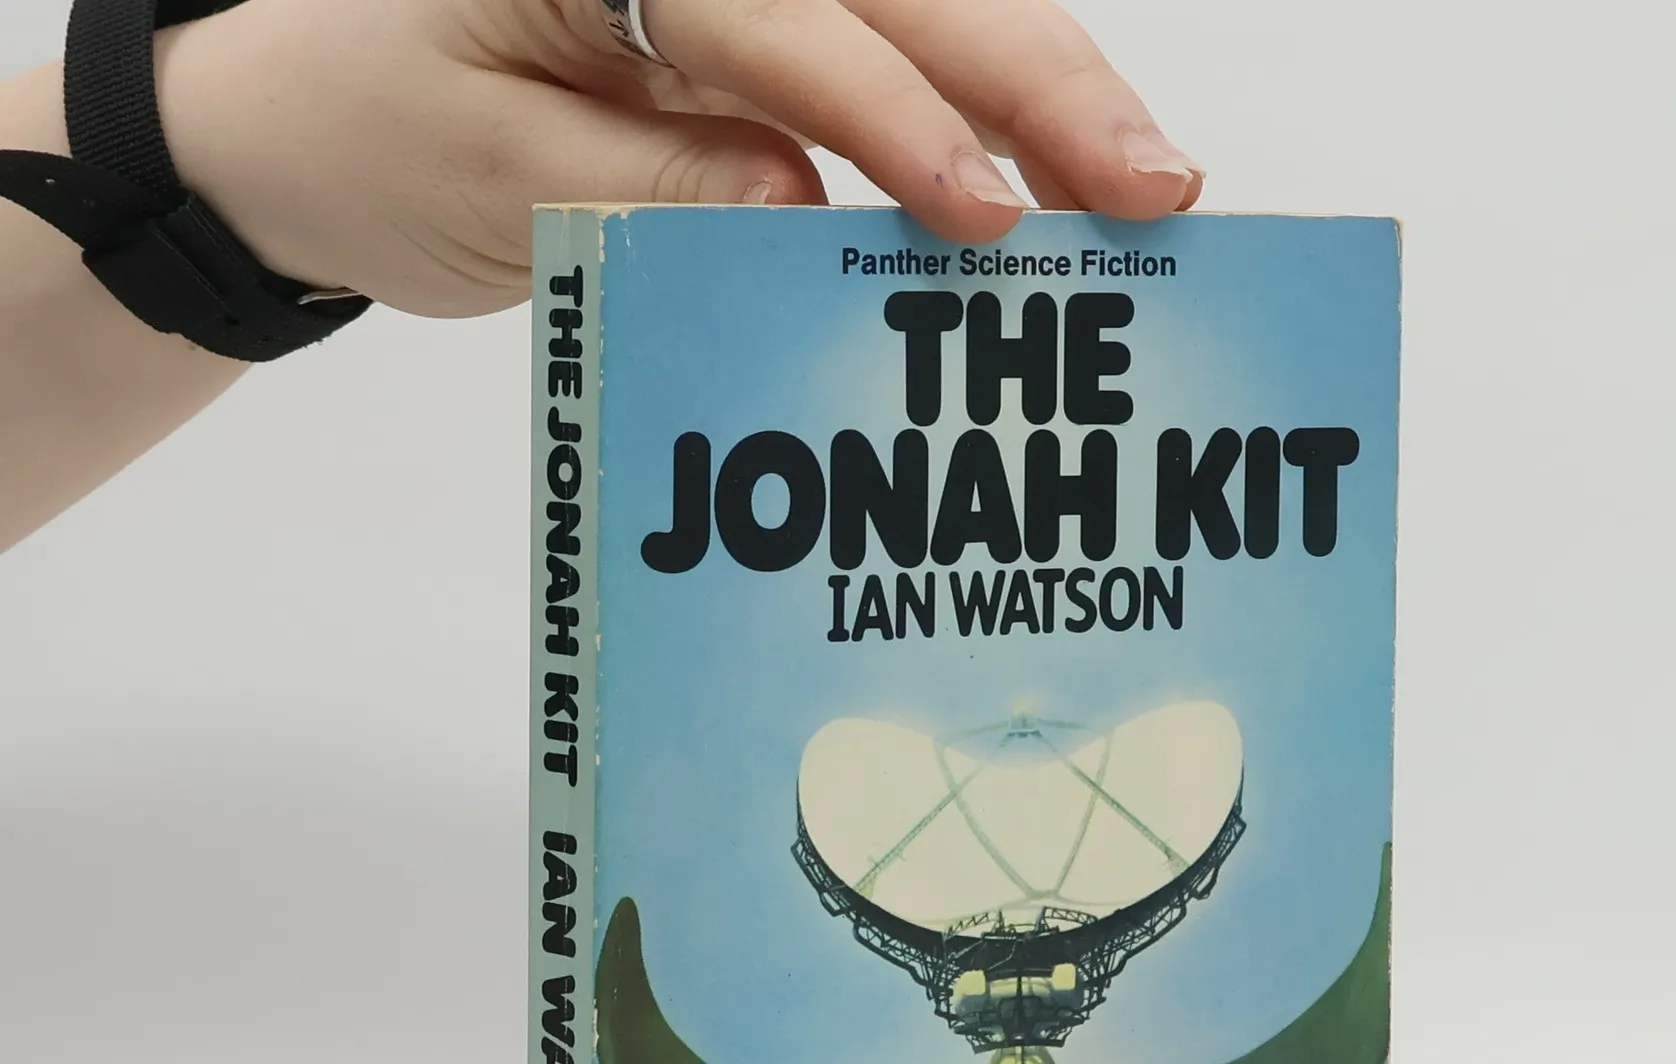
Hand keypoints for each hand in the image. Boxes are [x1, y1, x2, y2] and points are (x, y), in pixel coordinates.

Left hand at [155, 0, 1203, 318]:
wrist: (301, 118)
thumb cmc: (373, 133)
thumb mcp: (493, 176)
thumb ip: (651, 184)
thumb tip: (802, 208)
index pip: (779, 16)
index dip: (895, 115)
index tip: (989, 212)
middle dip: (1030, 77)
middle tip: (1153, 178)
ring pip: (914, 4)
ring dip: (1034, 86)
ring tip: (1139, 176)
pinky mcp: (748, 28)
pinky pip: (880, 53)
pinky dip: (970, 111)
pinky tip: (1049, 173)